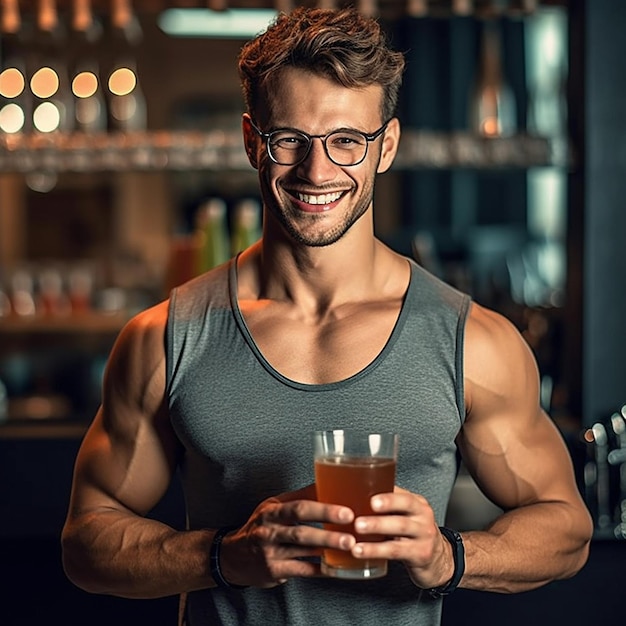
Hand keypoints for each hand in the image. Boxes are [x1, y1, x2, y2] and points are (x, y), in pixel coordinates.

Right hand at [218, 484, 356, 587]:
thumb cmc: (260, 526)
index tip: (346, 511)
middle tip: (352, 532)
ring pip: (303, 551)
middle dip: (328, 534)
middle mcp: (268, 531)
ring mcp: (270, 553)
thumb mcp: (274, 507)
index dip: (324, 509)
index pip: (299, 507)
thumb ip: (300, 497)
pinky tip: (335, 566)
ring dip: (327, 549)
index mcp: (271, 511)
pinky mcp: (273, 572)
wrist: (233, 556)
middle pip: (301, 531)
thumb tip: (329, 482)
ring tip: (349, 547)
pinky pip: (301, 570)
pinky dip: (319, 569)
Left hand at [350, 486, 454, 588]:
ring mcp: (424, 535)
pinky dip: (377, 550)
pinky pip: (396, 551)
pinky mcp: (421, 554)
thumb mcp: (407, 516)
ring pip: (400, 528)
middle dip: (383, 508)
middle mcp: (423, 516)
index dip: (387, 495)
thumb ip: (388, 506)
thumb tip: (355, 493)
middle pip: (404, 507)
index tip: (370, 497)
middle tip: (360, 515)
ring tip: (357, 530)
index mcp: (417, 503)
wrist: (440, 561)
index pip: (403, 494)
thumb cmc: (414, 534)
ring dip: (376, 529)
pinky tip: (361, 551)